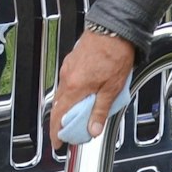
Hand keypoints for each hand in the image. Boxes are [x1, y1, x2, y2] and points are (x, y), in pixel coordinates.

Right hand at [48, 28, 135, 145]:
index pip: (59, 116)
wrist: (114, 29)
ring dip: (67, 106)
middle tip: (70, 133)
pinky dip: (71, 93)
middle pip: (59, 106)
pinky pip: (68, 82)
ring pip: (63, 93)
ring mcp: (69, 67)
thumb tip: (93, 129)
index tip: (58, 142)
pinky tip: (84, 94)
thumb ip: (101, 110)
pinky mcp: (73, 60)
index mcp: (75, 87)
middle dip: (62, 122)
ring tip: (79, 116)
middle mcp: (68, 77)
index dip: (56, 132)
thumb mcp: (112, 89)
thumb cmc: (115, 54)